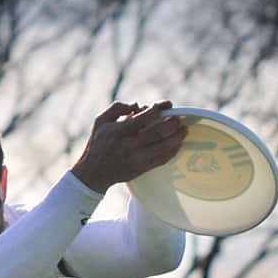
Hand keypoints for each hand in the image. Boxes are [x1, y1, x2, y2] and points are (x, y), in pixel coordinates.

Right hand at [70, 100, 187, 191]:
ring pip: (163, 146)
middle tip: (179, 118)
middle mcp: (130, 144)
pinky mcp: (141, 169)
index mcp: (120, 131)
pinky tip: (177, 144)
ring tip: (184, 130)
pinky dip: (172, 151)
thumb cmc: (98, 143)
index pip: (145, 117)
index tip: (166, 105)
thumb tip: (138, 105)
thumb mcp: (101, 120)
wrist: (93, 173)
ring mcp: (137, 158)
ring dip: (176, 137)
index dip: (158, 109)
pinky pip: (161, 159)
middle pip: (158, 132)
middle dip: (172, 123)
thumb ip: (118, 107)